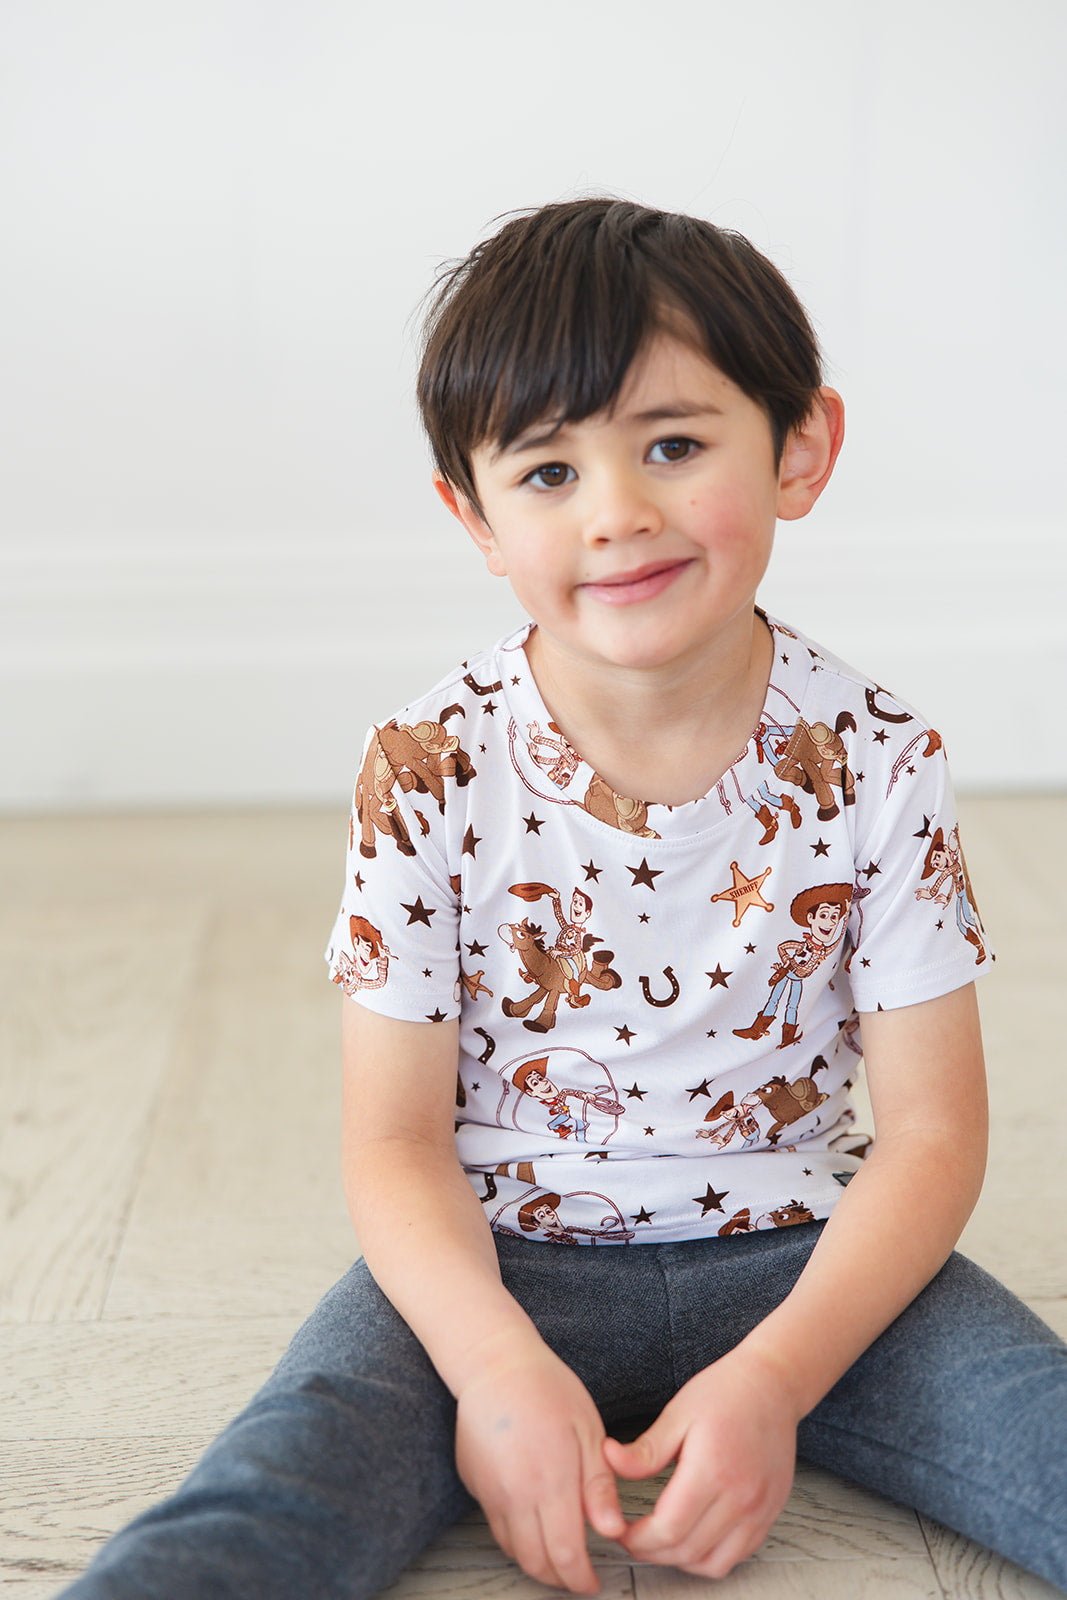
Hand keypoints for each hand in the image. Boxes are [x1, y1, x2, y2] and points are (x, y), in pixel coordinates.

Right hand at [455, 1337, 625, 1593]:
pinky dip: (516, 1538)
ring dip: (537, 1563)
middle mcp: (515, 1494)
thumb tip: (612, 1531)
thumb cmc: (547, 1387)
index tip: (593, 1584)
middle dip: (560, 1580)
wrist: (494, 1362)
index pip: (565, 1554)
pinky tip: (534, 1525)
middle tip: (578, 1577)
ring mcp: (489, 1491)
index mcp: (550, 1480)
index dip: (580, 1580)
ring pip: (513, 1550)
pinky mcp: (473, 1483)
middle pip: (536, 1563)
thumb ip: (599, 1486)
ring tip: (559, 1555)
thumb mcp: (589, 1430)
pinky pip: (495, 1526)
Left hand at [603, 1348, 797, 1578]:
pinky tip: (693, 1537)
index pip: (669, 1528)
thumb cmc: (725, 1393)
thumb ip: (645, 1449)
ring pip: (713, 1563)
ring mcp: (759, 1509)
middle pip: (688, 1550)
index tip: (621, 1531)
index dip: (638, 1539)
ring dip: (680, 1560)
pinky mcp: (770, 1513)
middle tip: (632, 1538)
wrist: (772, 1385)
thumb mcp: (678, 1414)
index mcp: (712, 1470)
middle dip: (652, 1552)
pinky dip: (710, 1557)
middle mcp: (741, 1496)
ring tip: (659, 1541)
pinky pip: (738, 1555)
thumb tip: (608, 1460)